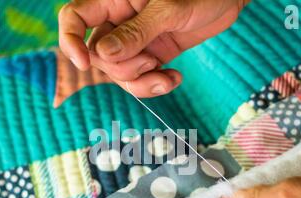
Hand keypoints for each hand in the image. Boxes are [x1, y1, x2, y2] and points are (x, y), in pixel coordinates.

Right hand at [59, 0, 249, 96]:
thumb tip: (101, 54)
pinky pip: (141, 79)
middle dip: (123, 68)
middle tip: (149, 61)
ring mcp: (135, 42)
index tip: (84, 63)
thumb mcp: (168, 9)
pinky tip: (173, 79)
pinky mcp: (152, 56)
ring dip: (140, 82)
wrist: (229, 0)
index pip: (75, 17)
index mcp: (114, 0)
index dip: (71, 40)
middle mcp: (119, 22)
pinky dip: (154, 85)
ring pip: (119, 72)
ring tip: (165, 76)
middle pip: (99, 55)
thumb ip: (136, 32)